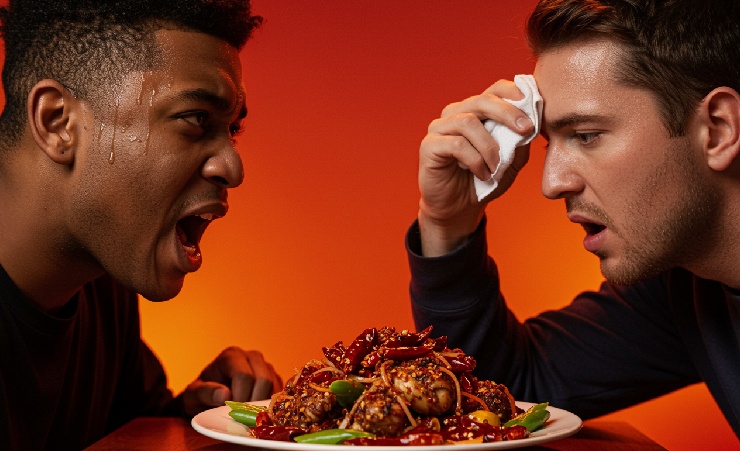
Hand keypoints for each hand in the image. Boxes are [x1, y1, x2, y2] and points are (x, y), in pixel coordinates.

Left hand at [180, 346, 281, 415]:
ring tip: (247, 414)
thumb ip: (205, 393)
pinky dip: (271, 405)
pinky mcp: (275, 379)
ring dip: (262, 405)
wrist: (208, 400)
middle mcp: (251, 356)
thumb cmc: (200, 396)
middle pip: (263, 380)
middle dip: (253, 402)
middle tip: (240, 415)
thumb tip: (224, 395)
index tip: (231, 411)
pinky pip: (280, 393)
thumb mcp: (193, 396)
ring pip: (274, 387)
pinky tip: (257, 412)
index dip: (240, 397)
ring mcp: (265, 366)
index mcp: (232, 355)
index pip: (244, 376)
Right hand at [418, 79, 534, 255]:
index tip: (531, 106)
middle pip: (482, 100)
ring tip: (496, 168)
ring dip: (489, 147)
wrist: (460, 208)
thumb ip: (520, 139)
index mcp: (476, 112)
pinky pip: (456, 144)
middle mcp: (455, 114)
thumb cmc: (485, 181)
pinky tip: (482, 173)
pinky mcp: (430, 145)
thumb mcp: (512, 160)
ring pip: (468, 122)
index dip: (513, 92)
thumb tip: (533, 120)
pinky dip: (475, 160)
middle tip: (525, 129)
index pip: (494, 89)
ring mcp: (440, 128)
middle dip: (507, 113)